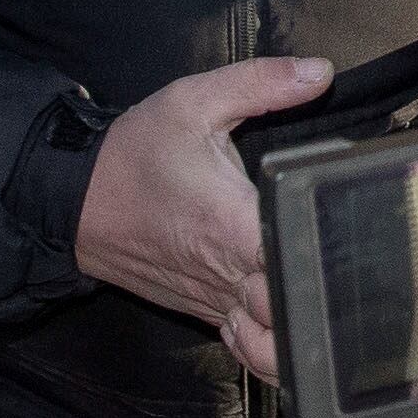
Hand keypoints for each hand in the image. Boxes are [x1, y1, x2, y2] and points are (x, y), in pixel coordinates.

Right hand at [74, 55, 329, 377]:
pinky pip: (249, 347)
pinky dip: (272, 339)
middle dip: (323, 291)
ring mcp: (215, 300)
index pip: (298, 256)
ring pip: (275, 344)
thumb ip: (262, 82)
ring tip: (317, 288)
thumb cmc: (134, 153)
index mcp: (233, 223)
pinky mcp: (203, 312)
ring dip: (300, 326)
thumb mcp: (193, 100)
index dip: (328, 249)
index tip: (343, 224)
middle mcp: (227, 273)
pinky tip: (284, 309)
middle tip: (341, 256)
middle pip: (295, 311)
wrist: (74, 200)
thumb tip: (318, 71)